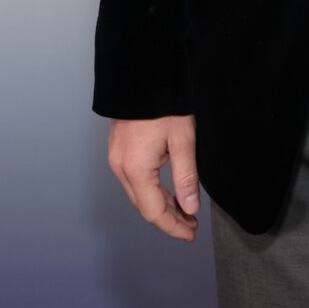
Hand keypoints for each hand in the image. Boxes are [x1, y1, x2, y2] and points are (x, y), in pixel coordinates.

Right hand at [107, 115, 199, 240]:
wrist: (143, 74)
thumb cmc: (164, 103)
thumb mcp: (182, 139)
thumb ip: (186, 176)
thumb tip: (190, 207)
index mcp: (136, 169)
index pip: (154, 212)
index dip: (173, 226)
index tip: (191, 233)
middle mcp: (121, 168)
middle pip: (144, 206)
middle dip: (168, 218)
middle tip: (192, 224)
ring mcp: (116, 159)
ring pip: (138, 194)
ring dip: (160, 205)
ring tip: (185, 210)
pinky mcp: (118, 150)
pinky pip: (134, 180)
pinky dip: (151, 190)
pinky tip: (168, 191)